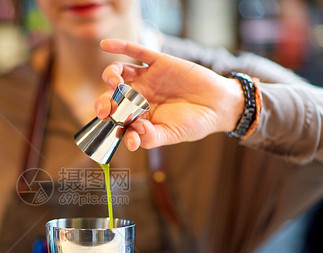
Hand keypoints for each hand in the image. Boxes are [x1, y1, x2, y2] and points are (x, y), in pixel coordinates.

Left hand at [95, 39, 244, 150]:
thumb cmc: (194, 123)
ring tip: (114, 83)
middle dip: (104, 102)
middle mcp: (137, 97)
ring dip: (111, 76)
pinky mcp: (158, 62)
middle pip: (112, 97)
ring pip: (120, 73)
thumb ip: (152, 138)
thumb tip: (134, 133)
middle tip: (106, 108)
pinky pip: (136, 52)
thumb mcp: (173, 135)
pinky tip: (106, 44)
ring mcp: (146, 79)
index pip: (116, 120)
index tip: (123, 133)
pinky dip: (121, 46)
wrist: (219, 105)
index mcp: (137, 117)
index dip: (113, 126)